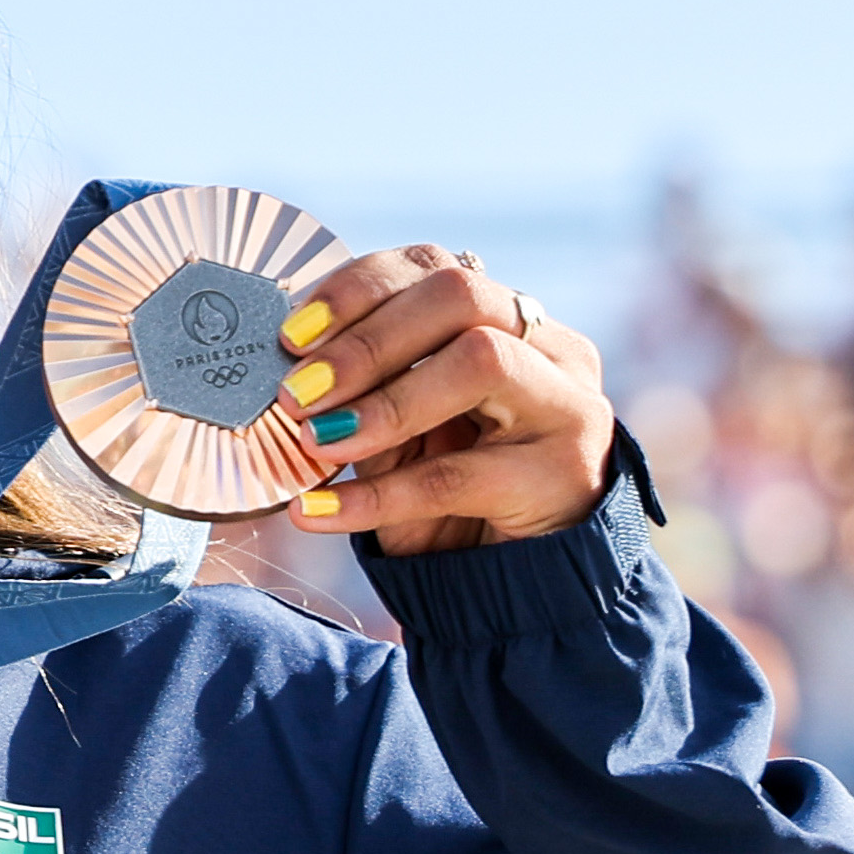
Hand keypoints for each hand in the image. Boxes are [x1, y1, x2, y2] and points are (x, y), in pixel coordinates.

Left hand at [270, 243, 612, 554]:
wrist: (536, 584)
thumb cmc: (465, 499)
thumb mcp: (409, 437)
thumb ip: (367, 397)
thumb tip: (286, 378)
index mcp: (510, 323)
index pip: (436, 268)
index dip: (360, 289)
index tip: (293, 333)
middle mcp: (550, 350)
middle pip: (460, 296)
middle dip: (366, 340)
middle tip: (297, 391)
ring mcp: (567, 406)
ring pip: (480, 361)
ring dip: (384, 401)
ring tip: (317, 441)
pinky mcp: (562, 475)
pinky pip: (456, 476)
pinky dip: (375, 495)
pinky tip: (317, 512)